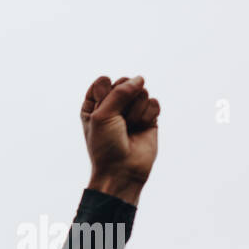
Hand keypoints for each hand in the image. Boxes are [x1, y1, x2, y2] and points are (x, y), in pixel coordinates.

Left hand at [82, 75, 159, 205]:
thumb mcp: (102, 116)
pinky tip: (142, 128)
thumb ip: (119, 92)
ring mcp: (132, 110)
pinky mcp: (149, 117)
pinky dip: (148, 115)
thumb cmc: (106, 146)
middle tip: (118, 121)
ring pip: (141, 91)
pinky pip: (153, 103)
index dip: (105, 95)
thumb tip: (140, 78)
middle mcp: (113, 105)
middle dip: (123, 101)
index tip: (101, 112)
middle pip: (125, 82)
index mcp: (94, 104)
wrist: (122, 170)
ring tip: (129, 127)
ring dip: (135, 111)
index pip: (103, 82)